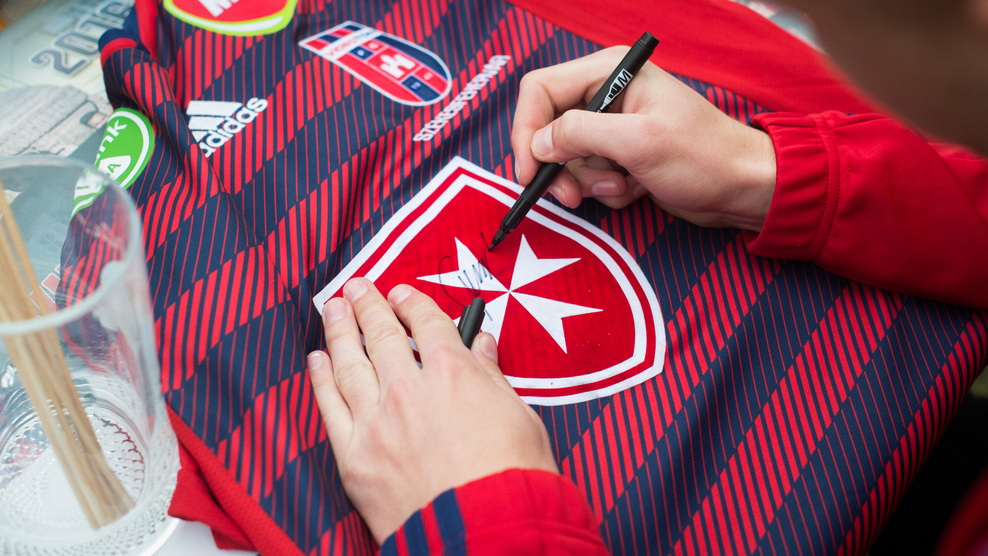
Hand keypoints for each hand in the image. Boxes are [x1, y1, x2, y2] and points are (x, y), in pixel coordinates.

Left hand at [307, 278, 558, 543]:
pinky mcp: (355, 457)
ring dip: (338, 330)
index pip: (425, 323)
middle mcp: (410, 389)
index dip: (411, 303)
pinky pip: (330, 407)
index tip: (401, 294)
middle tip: (356, 288)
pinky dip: (320, 379)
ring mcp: (378, 422)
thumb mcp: (519, 415)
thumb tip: (483, 346)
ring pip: (349, 363)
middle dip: (367, 305)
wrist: (488, 531)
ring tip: (331, 308)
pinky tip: (316, 360)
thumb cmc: (512, 478)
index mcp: (454, 373)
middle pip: (380, 334)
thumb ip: (492, 376)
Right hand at [511, 46, 776, 231]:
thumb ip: (580, 134)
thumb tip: (538, 144)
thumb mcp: (638, 142)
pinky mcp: (620, 155)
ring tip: (624, 186)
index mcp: (610, 73)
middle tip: (571, 196)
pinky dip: (606, 190)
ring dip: (589, 182)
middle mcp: (607, 94)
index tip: (530, 171)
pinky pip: (589, 175)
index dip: (527, 131)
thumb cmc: (704, 156)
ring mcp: (613, 127)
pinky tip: (636, 189)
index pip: (540, 90)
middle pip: (549, 128)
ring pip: (567, 158)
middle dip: (560, 167)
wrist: (743, 189)